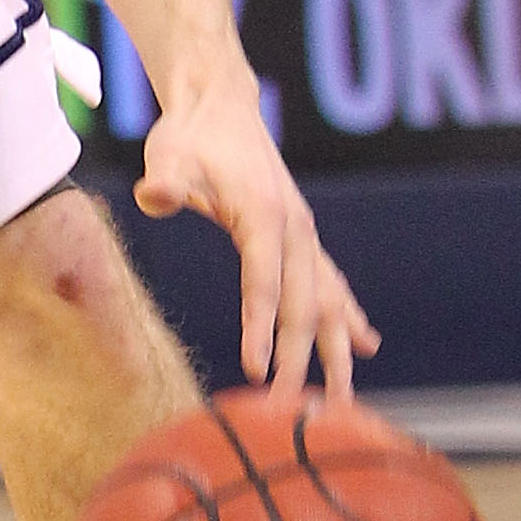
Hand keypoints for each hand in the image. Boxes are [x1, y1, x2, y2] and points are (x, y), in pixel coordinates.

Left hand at [134, 54, 375, 397]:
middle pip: (303, 306)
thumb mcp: (170, 152)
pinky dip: (349, 318)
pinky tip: (366, 346)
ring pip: (329, 304)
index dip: (260, 327)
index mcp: (266, 215)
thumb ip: (166, 178)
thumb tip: (154, 195)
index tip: (255, 371)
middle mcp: (297, 231)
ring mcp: (305, 236)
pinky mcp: (302, 239)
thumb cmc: (190, 134)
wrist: (219, 104)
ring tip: (343, 407)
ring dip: (336, 355)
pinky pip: (332, 287)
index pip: (264, 283)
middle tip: (288, 416)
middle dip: (300, 362)